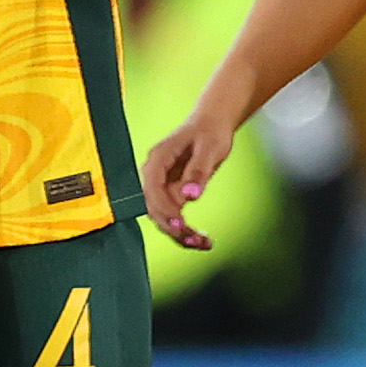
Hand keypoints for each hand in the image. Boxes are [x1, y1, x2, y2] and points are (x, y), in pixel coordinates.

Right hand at [139, 109, 239, 250]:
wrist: (213, 123)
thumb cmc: (210, 131)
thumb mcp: (209, 148)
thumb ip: (198, 172)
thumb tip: (190, 196)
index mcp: (157, 160)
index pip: (152, 189)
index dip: (163, 209)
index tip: (180, 224)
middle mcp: (155, 175)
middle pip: (155, 208)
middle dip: (172, 227)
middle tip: (194, 240)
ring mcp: (162, 186)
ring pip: (164, 217)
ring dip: (180, 234)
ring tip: (204, 243)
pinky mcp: (172, 194)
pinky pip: (175, 217)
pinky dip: (187, 231)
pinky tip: (204, 240)